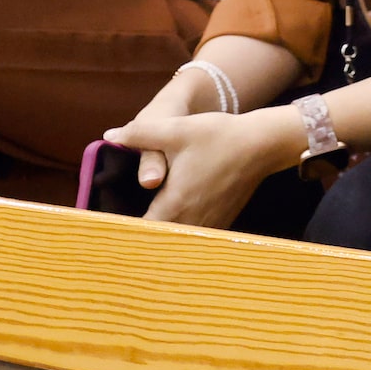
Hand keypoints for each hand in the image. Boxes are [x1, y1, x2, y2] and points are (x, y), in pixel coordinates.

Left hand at [104, 104, 303, 227]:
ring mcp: (208, 226)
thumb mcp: (176, 129)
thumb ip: (139, 133)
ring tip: (142, 227)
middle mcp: (191, 223)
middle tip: (121, 228)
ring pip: (175, 241)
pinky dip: (179, 234)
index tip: (109, 226)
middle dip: (139, 234)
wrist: (261, 144)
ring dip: (160, 235)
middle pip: (156, 241)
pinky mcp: (220, 223)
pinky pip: (192, 237)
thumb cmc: (218, 136)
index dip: (122, 231)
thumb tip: (109, 137)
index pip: (139, 232)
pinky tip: (172, 221)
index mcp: (174, 204)